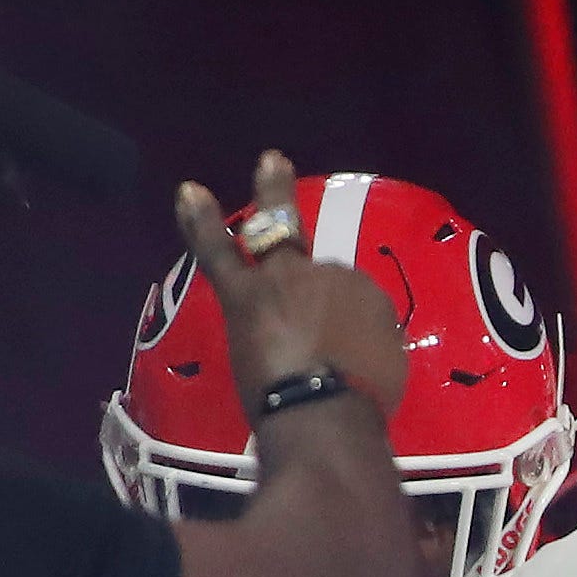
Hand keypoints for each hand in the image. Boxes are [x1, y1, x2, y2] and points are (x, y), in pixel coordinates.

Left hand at [174, 150, 410, 418]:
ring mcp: (289, 279)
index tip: (335, 355)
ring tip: (264, 165)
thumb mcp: (387, 371)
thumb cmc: (366, 403)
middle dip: (307, 240)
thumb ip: (363, 347)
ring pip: (274, 232)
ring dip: (271, 194)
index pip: (351, 296)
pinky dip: (202, 221)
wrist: (324, 411)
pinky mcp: (246, 293)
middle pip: (319, 261)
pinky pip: (219, 249)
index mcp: (371, 300)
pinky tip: (190, 194)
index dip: (341, 321)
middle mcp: (333, 277)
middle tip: (291, 200)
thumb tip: (344, 347)